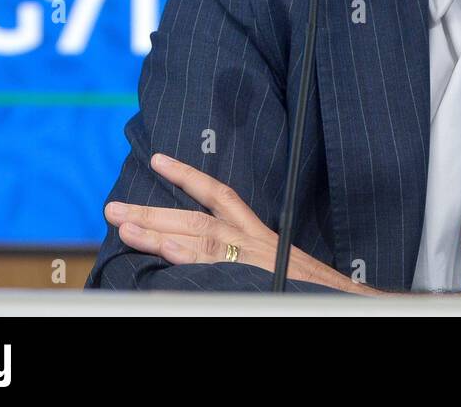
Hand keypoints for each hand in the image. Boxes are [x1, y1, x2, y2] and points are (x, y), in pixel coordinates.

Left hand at [105, 152, 386, 295]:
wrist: (347, 299)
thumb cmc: (310, 286)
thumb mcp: (275, 262)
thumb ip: (242, 254)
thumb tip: (199, 252)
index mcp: (257, 233)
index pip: (218, 194)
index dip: (187, 176)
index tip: (156, 161)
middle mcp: (253, 240)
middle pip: (197, 218)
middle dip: (153, 212)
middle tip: (113, 209)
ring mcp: (252, 259)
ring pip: (200, 238)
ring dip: (159, 233)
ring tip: (125, 227)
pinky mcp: (253, 277)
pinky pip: (216, 266)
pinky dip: (191, 260)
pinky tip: (167, 254)